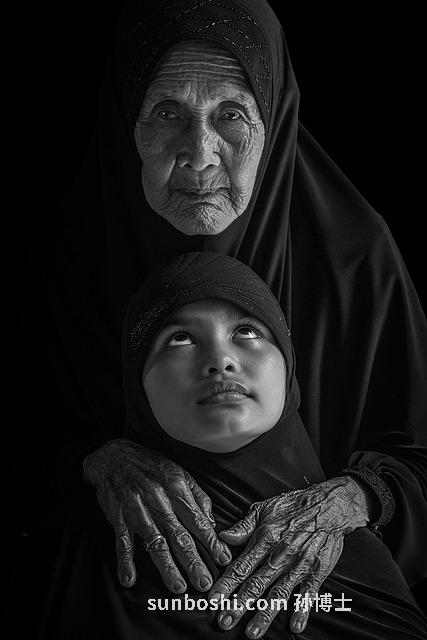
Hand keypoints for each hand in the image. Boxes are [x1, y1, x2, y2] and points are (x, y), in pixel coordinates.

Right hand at [83, 439, 230, 592]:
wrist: (113, 456)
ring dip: (167, 567)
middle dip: (194, 561)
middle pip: (179, 536)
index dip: (211, 542)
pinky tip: (129, 579)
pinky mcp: (118, 517)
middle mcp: (159, 500)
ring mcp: (137, 510)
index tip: (223, 559)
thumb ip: (197, 496)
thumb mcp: (179, 472)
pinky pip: (123, 542)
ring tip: (178, 587)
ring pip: (155, 542)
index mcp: (176, 488)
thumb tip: (211, 522)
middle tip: (205, 583)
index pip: (198, 520)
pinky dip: (125, 561)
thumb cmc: (150, 465)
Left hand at [209, 476, 369, 636]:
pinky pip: (309, 593)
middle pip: (256, 584)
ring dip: (265, 614)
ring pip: (279, 593)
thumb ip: (243, 526)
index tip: (212, 599)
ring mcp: (299, 564)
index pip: (241, 565)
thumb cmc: (293, 506)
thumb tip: (223, 537)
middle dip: (239, 604)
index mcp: (264, 538)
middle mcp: (280, 554)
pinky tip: (295, 626)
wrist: (328, 504)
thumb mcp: (264, 509)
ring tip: (252, 633)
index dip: (226, 584)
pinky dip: (302, 610)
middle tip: (224, 621)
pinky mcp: (317, 570)